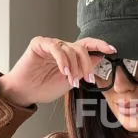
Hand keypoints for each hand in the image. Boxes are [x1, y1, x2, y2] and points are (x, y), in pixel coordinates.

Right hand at [0, 36, 117, 107]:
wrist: (25, 93)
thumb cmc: (44, 88)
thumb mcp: (70, 81)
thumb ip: (83, 70)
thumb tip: (101, 58)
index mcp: (70, 55)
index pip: (87, 45)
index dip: (100, 45)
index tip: (112, 50)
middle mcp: (62, 47)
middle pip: (81, 49)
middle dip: (87, 65)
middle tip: (86, 80)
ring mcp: (51, 44)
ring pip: (70, 49)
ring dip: (74, 67)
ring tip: (72, 81)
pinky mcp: (39, 43)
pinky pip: (56, 48)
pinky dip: (63, 60)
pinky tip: (64, 71)